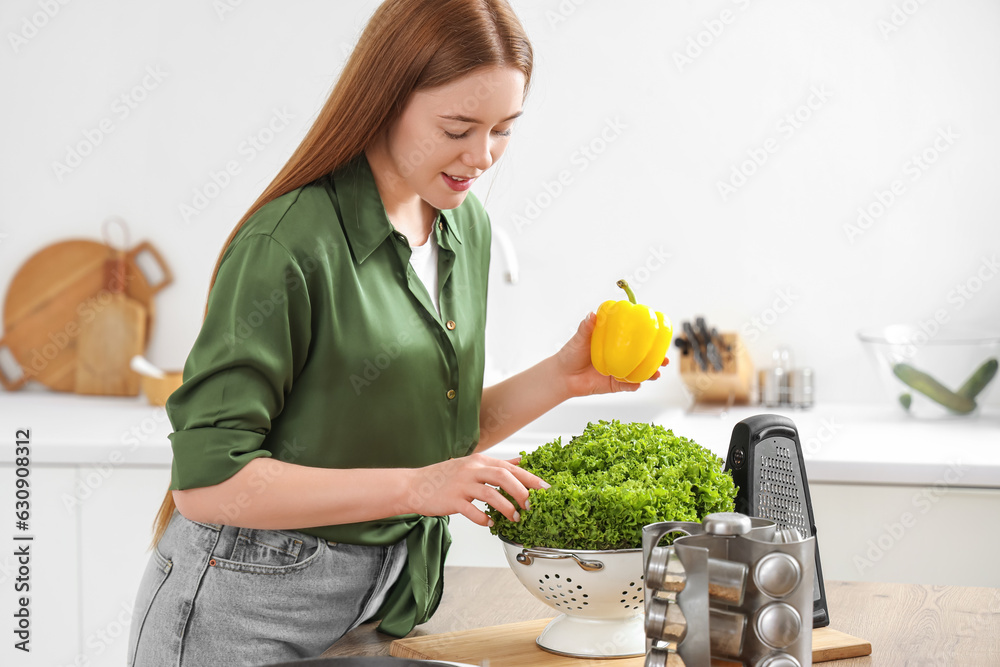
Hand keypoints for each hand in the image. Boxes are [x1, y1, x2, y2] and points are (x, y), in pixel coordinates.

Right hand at [406, 454, 549, 526]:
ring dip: (506, 508)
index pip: (510, 467)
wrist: (415, 485)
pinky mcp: (451, 500)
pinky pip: (472, 510)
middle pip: (503, 476)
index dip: (530, 478)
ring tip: (515, 518)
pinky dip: (483, 518)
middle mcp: (471, 469)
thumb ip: (496, 465)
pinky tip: (490, 523)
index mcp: (479, 461)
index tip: (546, 488)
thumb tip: (521, 462)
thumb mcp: (472, 465)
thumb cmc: (445, 477)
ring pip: (490, 494)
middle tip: (531, 505)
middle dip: (521, 492)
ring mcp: (461, 484)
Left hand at [554, 311, 668, 397]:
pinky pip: (627, 386)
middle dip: (656, 359)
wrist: (562, 376)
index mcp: (616, 343)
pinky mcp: (614, 385)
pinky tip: (637, 384)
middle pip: (643, 357)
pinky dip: (633, 385)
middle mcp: (621, 357)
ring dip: (649, 374)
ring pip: (639, 373)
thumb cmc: (571, 354)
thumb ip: (586, 327)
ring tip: (656, 374)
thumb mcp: (579, 338)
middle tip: (664, 359)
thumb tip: (592, 314)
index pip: (635, 339)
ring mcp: (619, 371)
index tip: (660, 334)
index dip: (649, 337)